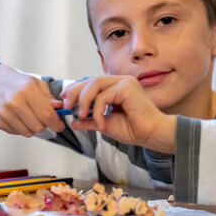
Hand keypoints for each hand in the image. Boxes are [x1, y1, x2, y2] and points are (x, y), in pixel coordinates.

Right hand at [0, 63, 64, 136]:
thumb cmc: (17, 83)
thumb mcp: (37, 84)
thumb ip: (49, 98)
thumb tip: (59, 108)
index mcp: (27, 90)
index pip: (46, 115)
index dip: (56, 123)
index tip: (59, 125)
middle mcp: (15, 101)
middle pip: (38, 127)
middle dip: (44, 125)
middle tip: (42, 118)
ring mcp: (5, 112)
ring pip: (28, 132)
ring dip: (33, 127)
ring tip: (29, 116)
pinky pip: (17, 133)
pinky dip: (21, 128)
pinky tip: (19, 117)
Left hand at [60, 76, 175, 152]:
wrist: (151, 135)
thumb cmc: (134, 130)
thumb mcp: (105, 125)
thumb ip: (90, 121)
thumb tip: (74, 122)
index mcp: (116, 88)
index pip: (91, 83)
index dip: (76, 89)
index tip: (64, 99)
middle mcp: (120, 82)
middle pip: (91, 80)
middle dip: (76, 92)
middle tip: (67, 106)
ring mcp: (125, 82)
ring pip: (95, 84)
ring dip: (84, 100)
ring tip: (81, 115)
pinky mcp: (127, 87)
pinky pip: (104, 95)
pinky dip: (98, 110)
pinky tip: (101, 123)